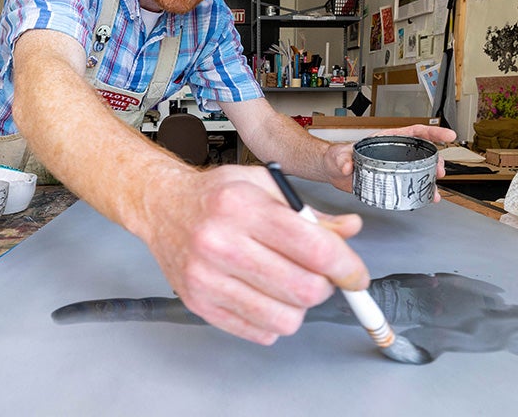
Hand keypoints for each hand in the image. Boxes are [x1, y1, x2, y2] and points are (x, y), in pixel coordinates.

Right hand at [142, 164, 368, 344]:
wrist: (162, 206)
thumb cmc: (214, 194)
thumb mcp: (264, 185)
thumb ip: (311, 212)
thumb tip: (350, 230)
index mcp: (243, 205)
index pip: (314, 248)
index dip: (347, 266)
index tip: (355, 274)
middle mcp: (221, 242)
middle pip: (304, 289)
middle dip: (325, 287)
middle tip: (321, 275)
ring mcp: (207, 278)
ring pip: (285, 318)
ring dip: (300, 305)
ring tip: (289, 283)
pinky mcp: (199, 304)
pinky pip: (259, 332)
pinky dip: (274, 319)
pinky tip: (265, 294)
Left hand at [322, 125, 456, 199]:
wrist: (332, 171)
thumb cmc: (337, 157)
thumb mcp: (339, 155)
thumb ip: (343, 158)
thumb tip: (347, 166)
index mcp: (385, 140)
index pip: (414, 132)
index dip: (433, 133)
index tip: (448, 136)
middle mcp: (392, 153)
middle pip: (421, 153)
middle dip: (436, 160)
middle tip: (440, 170)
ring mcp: (393, 167)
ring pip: (419, 170)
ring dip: (430, 179)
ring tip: (435, 190)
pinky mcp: (390, 180)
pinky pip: (409, 184)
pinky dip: (419, 191)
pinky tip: (425, 198)